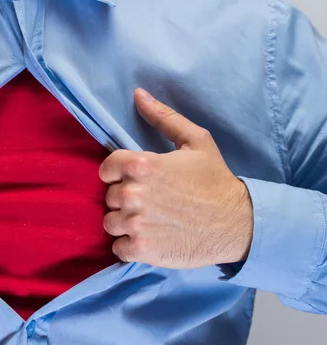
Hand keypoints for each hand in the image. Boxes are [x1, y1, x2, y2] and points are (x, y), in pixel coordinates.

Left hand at [99, 89, 252, 268]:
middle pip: (109, 197)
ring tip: (149, 222)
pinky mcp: (140, 250)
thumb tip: (138, 94)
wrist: (239, 223)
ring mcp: (135, 223)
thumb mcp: (196, 141)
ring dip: (125, 223)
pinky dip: (129, 246)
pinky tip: (149, 240)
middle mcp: (132, 194)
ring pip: (110, 222)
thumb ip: (163, 117)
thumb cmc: (216, 180)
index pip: (106, 168)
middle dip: (125, 198)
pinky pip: (117, 248)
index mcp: (141, 165)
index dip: (117, 173)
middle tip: (150, 202)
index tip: (133, 180)